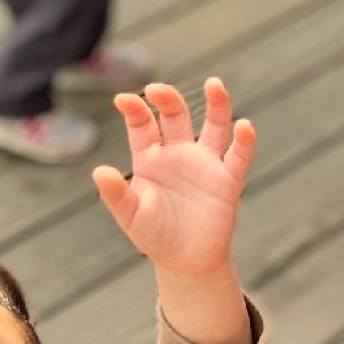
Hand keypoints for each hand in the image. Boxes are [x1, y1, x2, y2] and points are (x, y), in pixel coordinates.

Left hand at [93, 78, 254, 278]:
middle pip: (176, 116)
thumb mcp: (130, 216)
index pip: (143, 126)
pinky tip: (243, 127)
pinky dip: (244, 140)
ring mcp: (205, 163)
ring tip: (214, 84)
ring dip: (216, 104)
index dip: (135, 110)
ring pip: (214, 125)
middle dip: (168, 100)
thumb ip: (117, 194)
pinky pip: (238, 155)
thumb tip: (100, 171)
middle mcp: (179, 153)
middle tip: (158, 88)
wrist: (186, 260)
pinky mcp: (228, 178)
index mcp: (151, 159)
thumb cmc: (154, 235)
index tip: (123, 99)